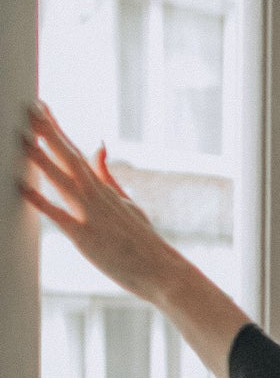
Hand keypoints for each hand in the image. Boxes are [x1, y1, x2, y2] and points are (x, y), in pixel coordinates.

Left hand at [17, 102, 177, 301]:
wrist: (162, 271)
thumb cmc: (143, 243)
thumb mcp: (127, 203)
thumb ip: (106, 175)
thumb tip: (98, 144)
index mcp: (103, 189)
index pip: (75, 152)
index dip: (55, 129)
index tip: (40, 106)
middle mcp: (96, 196)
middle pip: (68, 157)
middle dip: (47, 132)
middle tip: (28, 106)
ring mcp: (91, 214)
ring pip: (62, 179)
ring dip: (40, 157)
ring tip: (19, 136)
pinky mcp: (85, 236)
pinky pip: (58, 215)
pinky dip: (40, 200)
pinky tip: (21, 186)